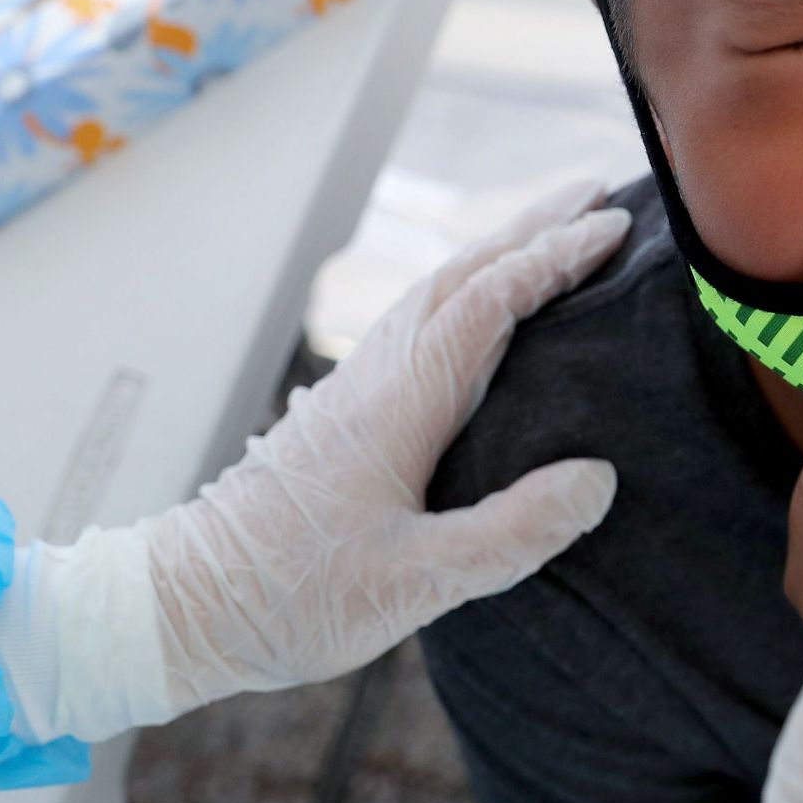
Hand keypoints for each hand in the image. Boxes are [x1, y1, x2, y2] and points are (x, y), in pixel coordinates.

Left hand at [0, 181, 633, 742]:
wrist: (188, 606)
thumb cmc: (296, 599)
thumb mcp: (417, 584)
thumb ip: (513, 532)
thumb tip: (598, 477)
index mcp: (400, 404)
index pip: (489, 303)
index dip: (554, 261)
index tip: (615, 228)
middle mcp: (374, 378)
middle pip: (461, 276)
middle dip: (533, 231)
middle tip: (601, 196)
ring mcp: (354, 388)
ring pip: (435, 292)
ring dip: (499, 253)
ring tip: (555, 235)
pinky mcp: (344, 411)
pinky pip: (418, 323)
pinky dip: (467, 292)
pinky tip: (484, 311)